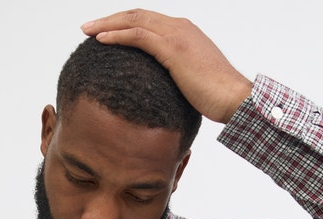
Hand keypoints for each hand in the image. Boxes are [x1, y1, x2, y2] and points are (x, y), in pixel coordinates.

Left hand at [81, 10, 252, 123]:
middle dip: (111, 20)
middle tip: (89, 27)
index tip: (106, 32)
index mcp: (184, 33)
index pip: (148, 22)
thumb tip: (160, 92)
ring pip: (134, 21)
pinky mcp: (173, 49)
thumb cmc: (218, 98)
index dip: (125, 25)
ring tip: (88, 31)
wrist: (235, 98)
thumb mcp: (191, 82)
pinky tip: (101, 40)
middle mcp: (179, 27)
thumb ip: (176, 78)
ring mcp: (177, 35)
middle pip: (137, 16)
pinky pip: (138, 36)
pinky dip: (117, 36)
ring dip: (107, 24)